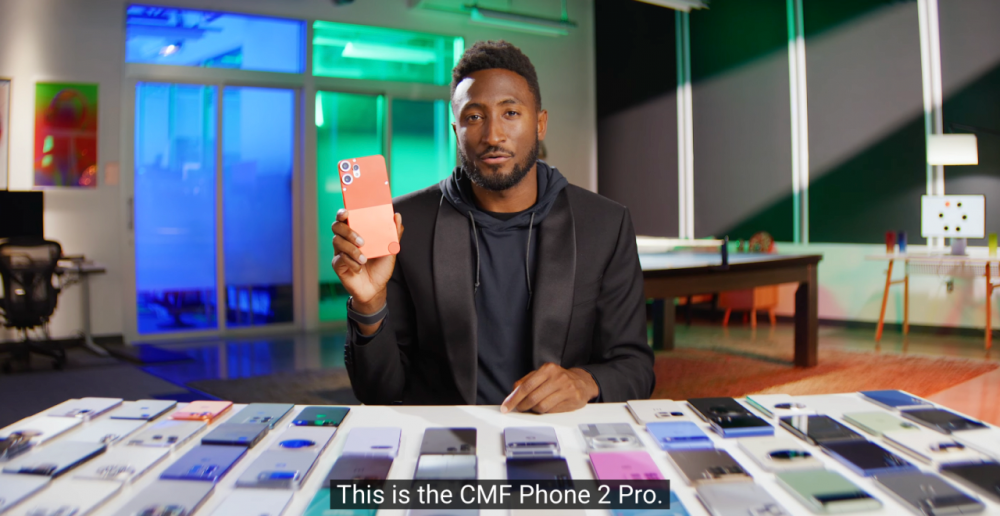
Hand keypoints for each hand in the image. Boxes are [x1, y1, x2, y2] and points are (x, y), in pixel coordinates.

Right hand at [331, 209, 403, 332]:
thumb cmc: (380, 267)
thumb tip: (397, 216)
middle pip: (337, 226)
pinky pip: (340, 258)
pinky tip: (359, 269)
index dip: (343, 212)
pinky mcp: (337, 264)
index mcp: (356, 232)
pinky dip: (351, 263)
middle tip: (362, 241)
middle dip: (348, 231)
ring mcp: (340, 252)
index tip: (347, 212)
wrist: (376, 288)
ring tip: (364, 258)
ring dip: (352, 249)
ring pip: (337, 241)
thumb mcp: (390, 249)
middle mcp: (346, 240)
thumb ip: (394, 233)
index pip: (345, 217)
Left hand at [500, 363, 598, 413]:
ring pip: (541, 406)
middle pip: (532, 397)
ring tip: (533, 407)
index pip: (526, 386)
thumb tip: (513, 392)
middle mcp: (558, 377)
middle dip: (522, 406)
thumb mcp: (542, 374)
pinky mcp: (573, 399)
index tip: (506, 406)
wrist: (582, 382)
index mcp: (548, 369)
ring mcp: (566, 389)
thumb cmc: (559, 379)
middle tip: (519, 408)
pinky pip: (552, 411)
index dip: (514, 398)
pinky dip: (545, 411)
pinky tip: (545, 407)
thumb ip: (526, 381)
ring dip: (533, 410)